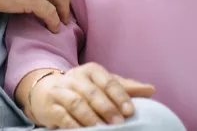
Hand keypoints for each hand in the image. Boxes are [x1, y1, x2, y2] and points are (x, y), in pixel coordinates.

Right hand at [29, 63, 154, 127]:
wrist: (45, 90)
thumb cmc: (81, 88)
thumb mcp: (102, 84)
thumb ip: (124, 87)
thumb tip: (151, 89)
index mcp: (91, 71)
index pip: (108, 81)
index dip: (119, 96)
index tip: (130, 111)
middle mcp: (75, 77)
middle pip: (92, 92)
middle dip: (107, 108)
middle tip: (119, 123)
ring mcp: (61, 91)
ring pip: (77, 103)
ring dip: (91, 117)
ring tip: (101, 129)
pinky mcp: (50, 106)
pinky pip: (62, 115)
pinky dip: (73, 124)